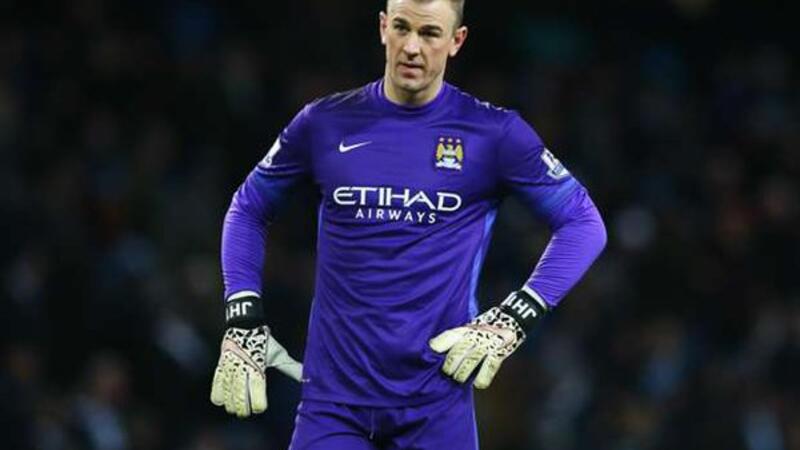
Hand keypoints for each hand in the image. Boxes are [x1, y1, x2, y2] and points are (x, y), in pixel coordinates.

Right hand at [210, 295, 302, 416]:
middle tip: (246, 413)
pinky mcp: (221, 364)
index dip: (257, 401)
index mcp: (258, 366)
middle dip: (242, 407)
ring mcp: (230, 366)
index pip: (257, 388)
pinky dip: (217, 393)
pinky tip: (221, 401)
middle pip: (240, 394)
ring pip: (227, 390)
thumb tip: (306, 377)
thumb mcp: (278, 354)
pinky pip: (217, 381)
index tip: (260, 409)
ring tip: (234, 410)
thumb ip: (291, 368)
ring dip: (230, 403)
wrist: (244, 324)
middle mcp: (243, 368)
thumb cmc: (264, 341)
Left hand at [429, 289, 545, 388]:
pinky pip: (491, 366)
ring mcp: (488, 343)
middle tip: (447, 373)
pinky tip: (478, 385)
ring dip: (463, 373)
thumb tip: (437, 351)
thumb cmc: (487, 327)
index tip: (432, 351)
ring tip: (458, 380)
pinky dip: (483, 377)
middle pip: (458, 351)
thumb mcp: (471, 328)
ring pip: (472, 360)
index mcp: (467, 329)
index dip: (439, 344)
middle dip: (450, 365)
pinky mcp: (500, 352)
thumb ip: (458, 339)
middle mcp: (476, 335)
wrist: (514, 317)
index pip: (450, 336)